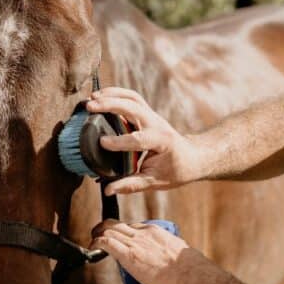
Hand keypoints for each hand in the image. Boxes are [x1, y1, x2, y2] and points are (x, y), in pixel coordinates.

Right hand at [85, 87, 202, 194]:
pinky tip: (100, 96)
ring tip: (92, 97)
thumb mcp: (155, 181)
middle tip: (90, 107)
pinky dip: (116, 94)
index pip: (138, 139)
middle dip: (111, 105)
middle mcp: (157, 124)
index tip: (101, 143)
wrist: (192, 157)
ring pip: (132, 97)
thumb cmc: (176, 170)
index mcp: (162, 141)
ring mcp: (152, 116)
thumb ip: (131, 185)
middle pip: (134, 108)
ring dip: (112, 95)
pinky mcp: (147, 113)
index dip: (119, 141)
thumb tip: (108, 190)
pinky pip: (132, 98)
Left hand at [91, 220, 203, 283]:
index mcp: (155, 232)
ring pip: (109, 230)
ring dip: (97, 234)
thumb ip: (169, 250)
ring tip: (92, 241)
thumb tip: (169, 258)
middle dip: (104, 228)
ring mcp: (136, 244)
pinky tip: (92, 247)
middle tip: (98, 234)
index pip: (132, 227)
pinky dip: (96, 243)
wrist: (191, 276)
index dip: (122, 232)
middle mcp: (143, 234)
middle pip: (117, 225)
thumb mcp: (178, 251)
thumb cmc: (189, 269)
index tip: (118, 239)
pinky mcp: (129, 256)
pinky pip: (107, 243)